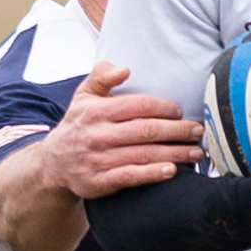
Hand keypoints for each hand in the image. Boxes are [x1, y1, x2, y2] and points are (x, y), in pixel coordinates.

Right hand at [42, 62, 203, 196]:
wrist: (54, 163)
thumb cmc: (78, 125)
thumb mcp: (83, 95)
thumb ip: (101, 76)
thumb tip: (124, 69)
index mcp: (96, 111)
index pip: (139, 106)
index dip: (164, 108)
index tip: (179, 111)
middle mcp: (97, 135)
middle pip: (146, 131)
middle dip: (177, 131)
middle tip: (197, 132)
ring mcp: (98, 160)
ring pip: (144, 154)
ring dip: (174, 153)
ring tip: (195, 153)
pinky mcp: (99, 182)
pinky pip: (131, 177)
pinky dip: (152, 174)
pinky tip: (172, 171)